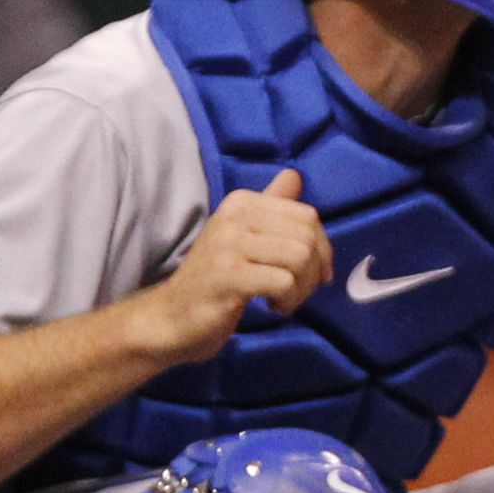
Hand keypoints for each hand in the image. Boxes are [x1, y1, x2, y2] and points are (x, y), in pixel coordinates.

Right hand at [143, 170, 331, 362]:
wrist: (171, 316)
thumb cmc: (216, 278)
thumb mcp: (244, 236)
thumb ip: (271, 207)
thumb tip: (294, 175)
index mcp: (241, 201)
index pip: (307, 216)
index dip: (322, 248)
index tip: (312, 272)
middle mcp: (234, 215)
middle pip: (307, 237)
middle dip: (313, 271)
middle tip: (295, 290)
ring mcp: (228, 244)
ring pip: (300, 257)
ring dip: (302, 288)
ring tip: (283, 299)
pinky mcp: (228, 275)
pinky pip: (284, 281)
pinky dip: (288, 300)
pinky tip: (272, 306)